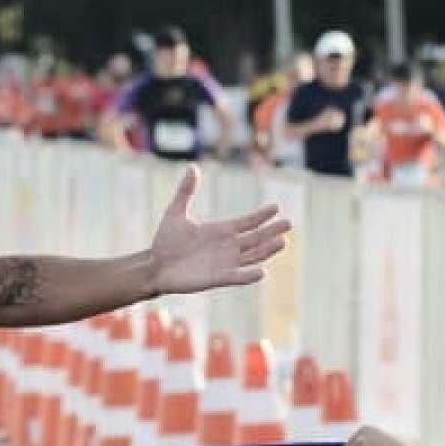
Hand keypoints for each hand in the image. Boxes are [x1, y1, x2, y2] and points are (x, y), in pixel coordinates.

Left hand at [146, 166, 290, 294]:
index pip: (247, 222)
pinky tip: (261, 271)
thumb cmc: (166, 241)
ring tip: (282, 242)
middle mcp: (227, 247)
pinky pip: (237, 277)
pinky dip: (249, 275)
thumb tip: (193, 167)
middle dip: (272, 231)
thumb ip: (186, 191)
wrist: (155, 266)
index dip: (261, 215)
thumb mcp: (176, 212)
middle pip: (256, 238)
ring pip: (252, 256)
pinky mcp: (217, 278)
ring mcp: (224, 263)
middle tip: (289, 224)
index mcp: (221, 231)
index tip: (276, 207)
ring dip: (267, 251)